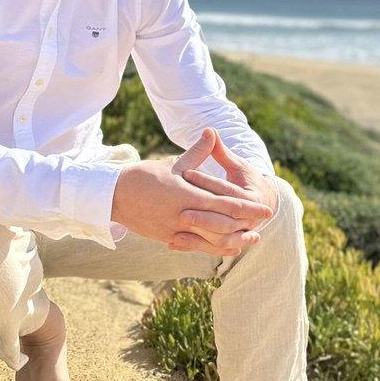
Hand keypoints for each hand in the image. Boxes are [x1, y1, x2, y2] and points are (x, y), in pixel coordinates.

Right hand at [111, 129, 273, 254]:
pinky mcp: (168, 237)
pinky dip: (213, 248)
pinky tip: (224, 248)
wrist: (113, 195)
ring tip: (248, 241)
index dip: (248, 208)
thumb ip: (197, 153)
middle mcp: (184, 215)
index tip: (266, 209)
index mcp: (188, 195)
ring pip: (211, 241)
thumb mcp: (173, 164)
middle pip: (222, 226)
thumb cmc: (144, 177)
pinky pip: (196, 246)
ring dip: (232, 241)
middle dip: (245, 226)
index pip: (226, 203)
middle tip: (263, 226)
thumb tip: (211, 132)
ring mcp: (175, 230)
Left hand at [175, 129, 278, 252]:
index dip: (206, 182)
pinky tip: (172, 243)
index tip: (186, 174)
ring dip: (196, 237)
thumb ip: (221, 152)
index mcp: (251, 197)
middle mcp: (248, 219)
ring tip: (175, 230)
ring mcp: (239, 233)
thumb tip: (210, 130)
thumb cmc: (245, 179)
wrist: (262, 201)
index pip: (226, 190)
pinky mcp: (227, 242)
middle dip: (203, 217)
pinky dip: (192, 246)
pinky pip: (209, 247)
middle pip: (223, 220)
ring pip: (217, 239)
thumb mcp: (236, 164)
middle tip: (181, 213)